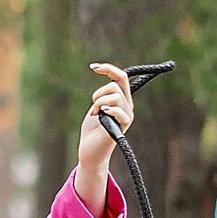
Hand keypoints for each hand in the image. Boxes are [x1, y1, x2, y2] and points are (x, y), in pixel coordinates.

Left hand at [72, 62, 132, 210]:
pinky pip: (118, 110)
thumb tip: (110, 80)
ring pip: (114, 95)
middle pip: (116, 84)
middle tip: (93, 107)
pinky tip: (102, 115)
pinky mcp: (123, 125)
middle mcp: (127, 106)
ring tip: (95, 115)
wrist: (89, 150)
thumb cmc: (92, 131)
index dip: (108, 69)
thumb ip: (104, 95)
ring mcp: (126, 116)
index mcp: (122, 100)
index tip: (93, 67)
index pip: (121, 77)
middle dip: (99, 93)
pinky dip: (107, 109)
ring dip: (99, 103)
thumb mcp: (97, 107)